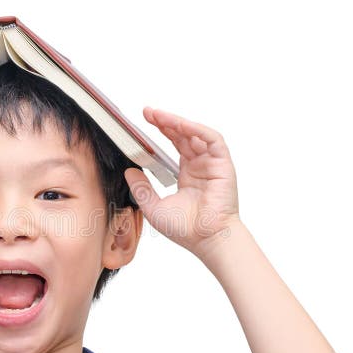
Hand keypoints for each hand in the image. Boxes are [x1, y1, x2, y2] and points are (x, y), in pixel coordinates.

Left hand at [124, 107, 239, 257]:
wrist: (207, 239)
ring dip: (177, 122)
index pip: (173, 145)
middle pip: (183, 135)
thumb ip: (141, 189)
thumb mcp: (154, 207)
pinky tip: (180, 124)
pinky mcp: (223, 164)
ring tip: (158, 116)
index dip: (160, 132)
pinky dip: (196, 129)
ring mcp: (212, 164)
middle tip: (147, 112)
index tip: (143, 122)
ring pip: (195, 134)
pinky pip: (212, 139)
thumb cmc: (187, 230)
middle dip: (165, 122)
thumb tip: (129, 172)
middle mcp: (200, 166)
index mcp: (186, 175)